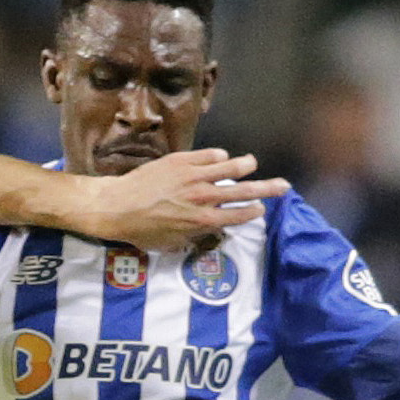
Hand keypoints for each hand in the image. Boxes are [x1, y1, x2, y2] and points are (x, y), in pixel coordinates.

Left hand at [93, 149, 288, 248]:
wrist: (117, 206)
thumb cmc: (142, 231)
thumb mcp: (172, 244)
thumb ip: (195, 236)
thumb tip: (210, 230)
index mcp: (203, 221)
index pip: (238, 215)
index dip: (253, 211)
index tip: (260, 209)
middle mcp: (204, 197)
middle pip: (244, 191)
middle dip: (266, 188)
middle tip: (283, 185)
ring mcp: (194, 175)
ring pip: (230, 166)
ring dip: (245, 165)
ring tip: (252, 163)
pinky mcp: (182, 160)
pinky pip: (209, 155)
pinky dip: (219, 156)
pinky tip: (222, 157)